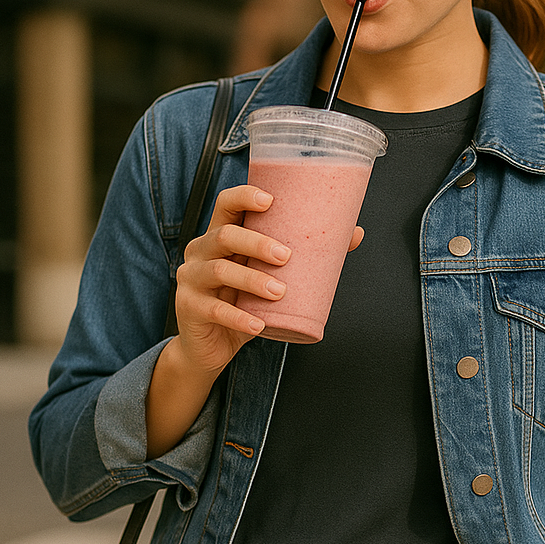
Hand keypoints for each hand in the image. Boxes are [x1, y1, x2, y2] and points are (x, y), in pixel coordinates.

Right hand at [145, 185, 363, 458]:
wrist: (212, 347)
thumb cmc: (243, 303)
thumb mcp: (269, 277)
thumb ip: (304, 256)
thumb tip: (355, 233)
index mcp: (220, 236)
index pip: (225, 204)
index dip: (244, 196)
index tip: (270, 201)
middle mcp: (200, 252)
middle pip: (224, 235)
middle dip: (256, 243)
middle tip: (287, 256)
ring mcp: (191, 280)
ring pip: (220, 271)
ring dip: (252, 280)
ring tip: (279, 291)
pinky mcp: (189, 309)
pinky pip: (215, 310)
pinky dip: (239, 318)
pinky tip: (258, 324)